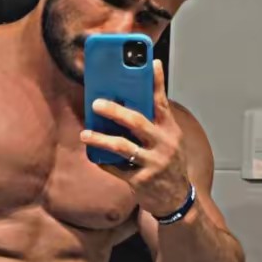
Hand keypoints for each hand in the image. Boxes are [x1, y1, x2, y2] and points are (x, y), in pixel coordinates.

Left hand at [80, 60, 190, 217]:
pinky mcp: (141, 181)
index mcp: (170, 130)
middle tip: (96, 103)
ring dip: (101, 139)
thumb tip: (128, 101)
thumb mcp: (168, 140)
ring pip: (123, 147)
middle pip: (137, 122)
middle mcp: (163, 144)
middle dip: (115, 111)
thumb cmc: (167, 164)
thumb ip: (152, 123)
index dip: (157, 82)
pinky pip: (116, 169)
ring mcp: (153, 163)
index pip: (162, 102)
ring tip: (85, 134)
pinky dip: (102, 161)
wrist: (176, 199)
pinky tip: (93, 155)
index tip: (151, 62)